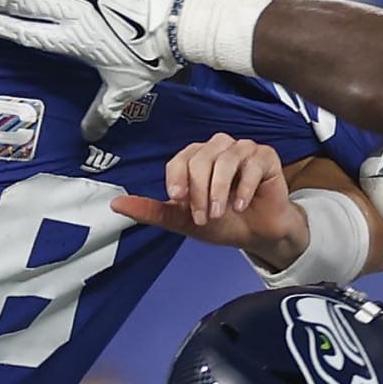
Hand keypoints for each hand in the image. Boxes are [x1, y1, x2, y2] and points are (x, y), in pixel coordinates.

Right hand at [0, 0, 200, 139]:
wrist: (181, 22)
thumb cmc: (153, 57)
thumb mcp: (125, 87)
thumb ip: (103, 111)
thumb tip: (88, 137)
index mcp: (75, 40)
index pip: (27, 33)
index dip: (1, 26)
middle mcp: (75, 10)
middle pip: (28, 2)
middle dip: (4, 0)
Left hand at [111, 134, 307, 266]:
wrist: (258, 234)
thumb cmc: (224, 223)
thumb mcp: (184, 221)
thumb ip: (153, 211)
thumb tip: (116, 205)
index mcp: (197, 158)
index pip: (180, 159)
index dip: (177, 179)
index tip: (178, 199)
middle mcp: (219, 149)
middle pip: (201, 158)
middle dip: (200, 191)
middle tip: (204, 216)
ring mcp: (243, 150)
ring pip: (225, 159)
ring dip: (220, 190)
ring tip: (220, 213)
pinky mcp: (266, 157)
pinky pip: (252, 163)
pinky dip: (244, 187)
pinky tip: (240, 205)